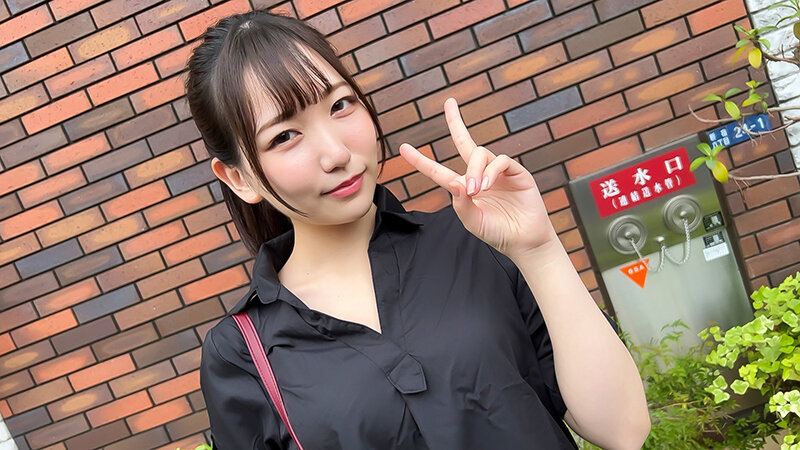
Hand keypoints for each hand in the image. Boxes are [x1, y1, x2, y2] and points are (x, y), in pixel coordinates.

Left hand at [399, 98, 557, 258]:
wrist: (523, 241)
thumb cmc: (496, 232)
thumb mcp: (472, 221)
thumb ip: (461, 203)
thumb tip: (454, 181)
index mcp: (464, 188)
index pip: (439, 171)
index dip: (421, 161)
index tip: (403, 148)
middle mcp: (480, 175)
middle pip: (464, 141)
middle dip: (456, 121)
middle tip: (449, 103)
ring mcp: (498, 172)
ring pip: (480, 154)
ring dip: (475, 170)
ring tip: (476, 190)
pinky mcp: (516, 172)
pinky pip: (500, 160)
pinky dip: (491, 171)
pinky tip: (487, 184)